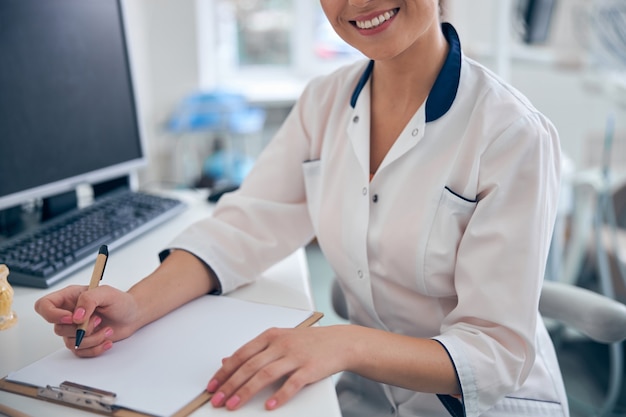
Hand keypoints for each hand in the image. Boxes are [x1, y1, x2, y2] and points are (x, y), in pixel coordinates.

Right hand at [34, 284, 139, 356]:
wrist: (133, 315)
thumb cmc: (120, 301)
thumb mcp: (106, 293)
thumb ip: (89, 299)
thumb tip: (76, 316)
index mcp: (69, 298)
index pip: (44, 306)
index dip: (52, 315)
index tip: (72, 318)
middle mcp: (69, 314)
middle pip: (58, 328)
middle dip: (81, 328)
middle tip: (99, 320)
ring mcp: (75, 329)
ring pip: (70, 342)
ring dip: (91, 339)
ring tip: (107, 330)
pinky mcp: (83, 341)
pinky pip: (80, 352)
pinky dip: (95, 349)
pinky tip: (107, 340)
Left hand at [207, 325, 353, 410]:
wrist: (340, 342)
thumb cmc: (308, 343)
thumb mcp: (279, 340)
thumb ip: (254, 350)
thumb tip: (227, 361)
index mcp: (271, 335)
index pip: (241, 354)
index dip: (224, 372)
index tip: (212, 385)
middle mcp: (281, 344)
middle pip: (249, 366)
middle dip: (230, 385)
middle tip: (217, 400)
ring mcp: (295, 356)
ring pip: (265, 375)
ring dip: (246, 392)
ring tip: (234, 405)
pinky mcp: (309, 369)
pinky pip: (291, 384)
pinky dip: (279, 395)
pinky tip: (269, 406)